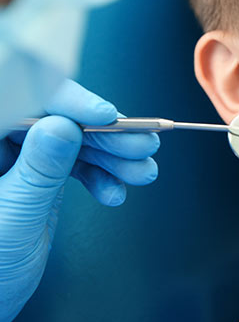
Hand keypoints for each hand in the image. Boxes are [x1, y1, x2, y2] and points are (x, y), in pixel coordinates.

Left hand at [0, 79, 159, 321]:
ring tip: (142, 171)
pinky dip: (102, 176)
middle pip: (62, 120)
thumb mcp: (13, 220)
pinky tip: (115, 192)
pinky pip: (78, 163)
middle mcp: (5, 142)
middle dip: (106, 134)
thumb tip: (64, 126)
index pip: (30, 101)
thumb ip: (38, 172)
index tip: (108, 116)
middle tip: (142, 145)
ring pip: (76, 140)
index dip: (72, 103)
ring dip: (114, 155)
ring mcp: (24, 157)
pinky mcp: (42, 174)